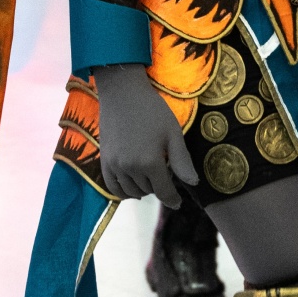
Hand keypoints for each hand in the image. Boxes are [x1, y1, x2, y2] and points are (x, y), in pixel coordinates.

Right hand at [94, 62, 196, 203]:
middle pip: (148, 191)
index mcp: (150, 162)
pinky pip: (112, 187)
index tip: (177, 202)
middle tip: (165, 176)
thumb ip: (182, 161)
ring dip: (142, 190)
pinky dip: (123, 191)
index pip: (164, 191)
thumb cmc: (152, 111)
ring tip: (150, 179)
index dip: (172, 199)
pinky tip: (132, 186)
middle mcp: (131, 168)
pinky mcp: (104, 161)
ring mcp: (115, 166)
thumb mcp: (173, 133)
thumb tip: (193, 183)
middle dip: (159, 188)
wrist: (123, 94)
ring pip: (131, 191)